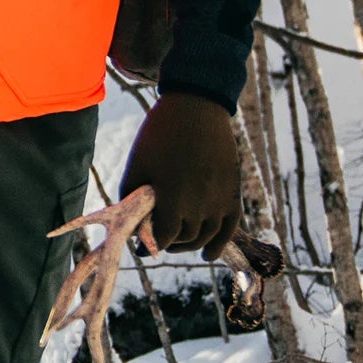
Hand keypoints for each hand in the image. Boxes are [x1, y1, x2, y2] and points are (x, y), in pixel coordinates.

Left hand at [120, 92, 242, 257]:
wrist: (196, 106)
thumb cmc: (160, 133)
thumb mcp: (137, 164)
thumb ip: (130, 198)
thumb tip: (132, 224)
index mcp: (173, 199)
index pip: (163, 238)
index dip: (150, 242)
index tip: (142, 241)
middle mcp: (200, 205)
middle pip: (184, 239)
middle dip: (168, 242)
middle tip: (156, 238)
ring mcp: (220, 200)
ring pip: (205, 237)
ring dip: (190, 245)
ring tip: (176, 244)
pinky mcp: (232, 192)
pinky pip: (229, 228)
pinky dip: (220, 245)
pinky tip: (208, 256)